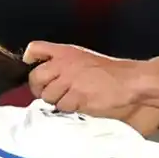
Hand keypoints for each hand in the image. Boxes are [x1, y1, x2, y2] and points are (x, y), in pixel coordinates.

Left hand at [25, 42, 139, 118]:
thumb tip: (46, 76)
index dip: (30, 59)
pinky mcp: (76, 97)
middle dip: (39, 88)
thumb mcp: (83, 58)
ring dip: (56, 101)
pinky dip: (69, 108)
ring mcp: (69, 81)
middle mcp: (64, 65)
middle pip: (35, 78)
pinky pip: (62, 107)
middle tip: (48, 93)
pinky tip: (80, 103)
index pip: (35, 49)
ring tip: (71, 98)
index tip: (32, 65)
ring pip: (48, 96)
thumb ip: (64, 63)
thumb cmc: (108, 72)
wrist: (128, 81)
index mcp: (65, 52)